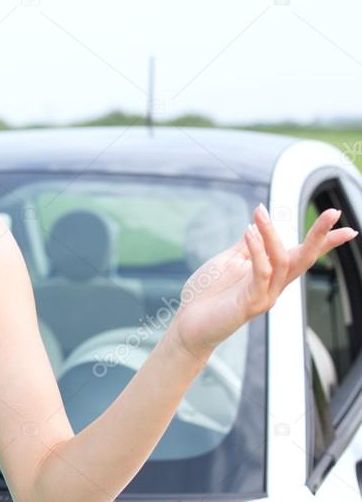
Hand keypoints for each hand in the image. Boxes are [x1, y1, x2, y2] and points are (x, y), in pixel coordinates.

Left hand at [167, 204, 358, 361]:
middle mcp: (274, 285)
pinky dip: (257, 250)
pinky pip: (261, 272)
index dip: (325, 242)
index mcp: (271, 274)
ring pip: (282, 261)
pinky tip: (249, 231)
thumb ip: (246, 246)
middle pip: (305, 258)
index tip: (347, 227)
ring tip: (261, 212)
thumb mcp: (228, 262)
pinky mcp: (251, 303)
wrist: (189, 323)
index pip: (302, 254)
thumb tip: (257, 224)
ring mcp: (266, 295)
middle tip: (333, 213)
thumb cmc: (207, 294)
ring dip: (272, 233)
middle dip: (320, 236)